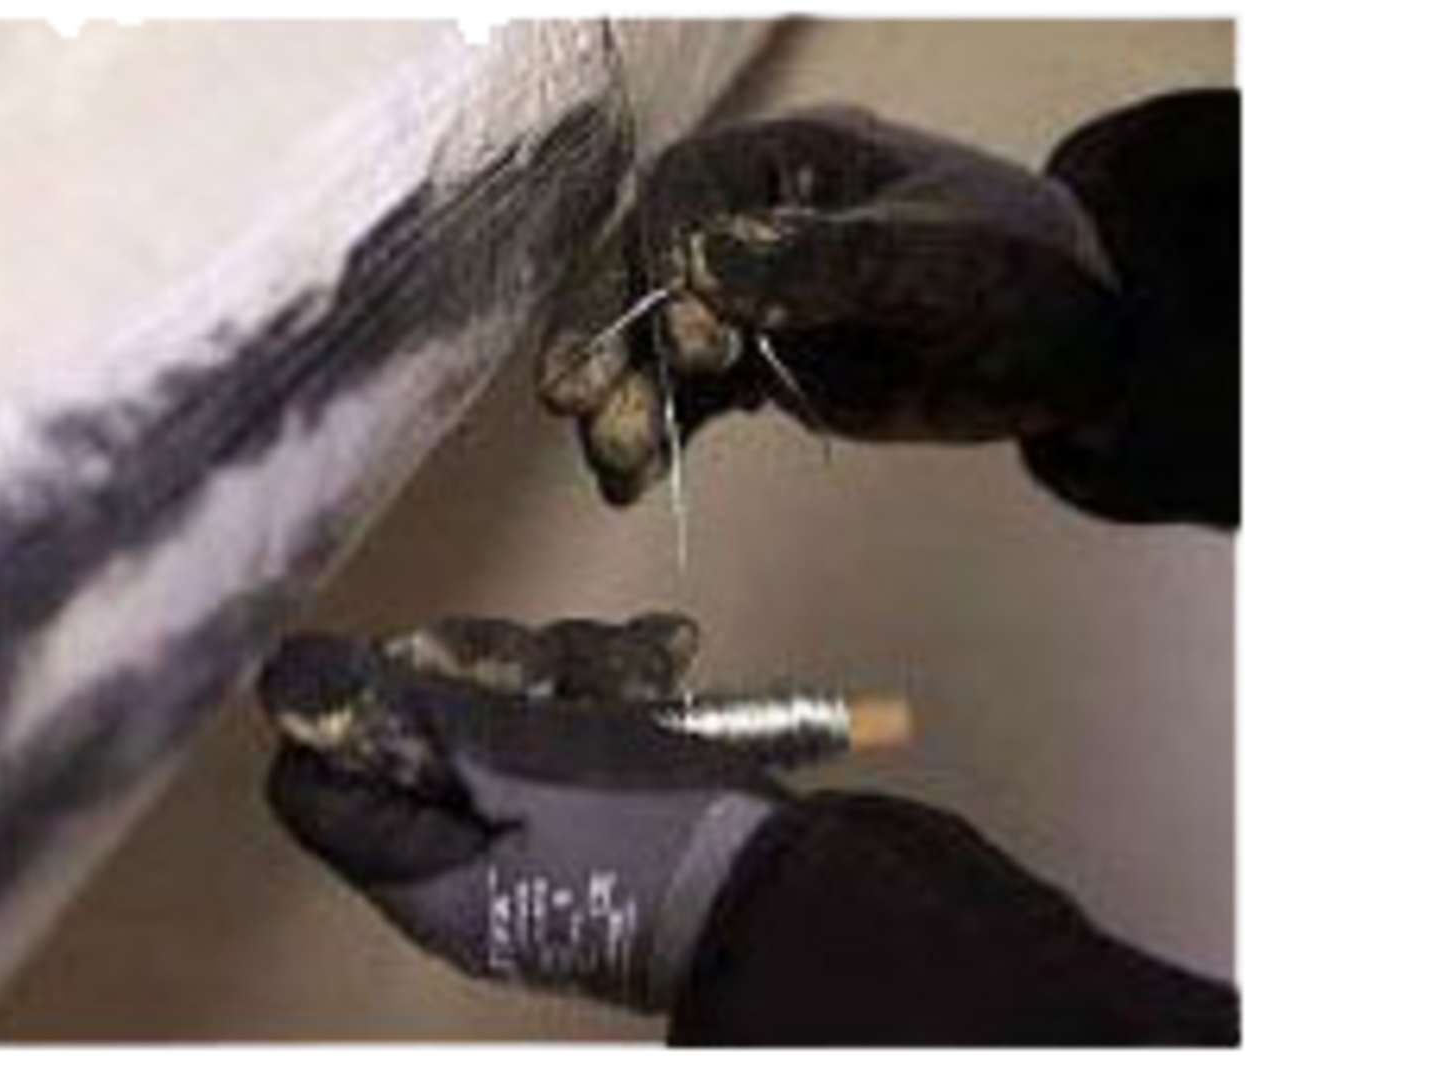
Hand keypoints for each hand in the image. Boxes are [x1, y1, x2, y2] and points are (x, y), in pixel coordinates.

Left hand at [261, 616, 781, 1012]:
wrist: (790, 895)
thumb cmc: (645, 829)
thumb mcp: (517, 756)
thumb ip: (401, 713)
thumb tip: (286, 681)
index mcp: (421, 870)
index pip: (318, 781)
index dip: (357, 705)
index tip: (428, 670)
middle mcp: (463, 865)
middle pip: (417, 733)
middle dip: (491, 669)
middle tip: (554, 669)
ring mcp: (530, 846)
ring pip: (504, 718)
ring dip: (567, 668)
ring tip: (645, 669)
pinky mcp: (593, 823)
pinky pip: (569, 738)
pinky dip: (610, 694)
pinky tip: (664, 668)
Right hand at [540, 109, 1132, 505]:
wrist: (1079, 351)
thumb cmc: (1028, 280)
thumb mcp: (940, 265)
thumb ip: (828, 262)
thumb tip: (706, 266)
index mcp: (794, 161)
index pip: (689, 194)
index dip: (671, 264)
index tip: (702, 345)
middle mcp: (753, 220)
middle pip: (647, 267)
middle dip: (612, 335)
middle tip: (576, 400)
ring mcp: (749, 296)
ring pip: (656, 341)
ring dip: (625, 398)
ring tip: (615, 463)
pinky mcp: (758, 365)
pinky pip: (687, 397)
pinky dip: (656, 437)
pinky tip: (631, 485)